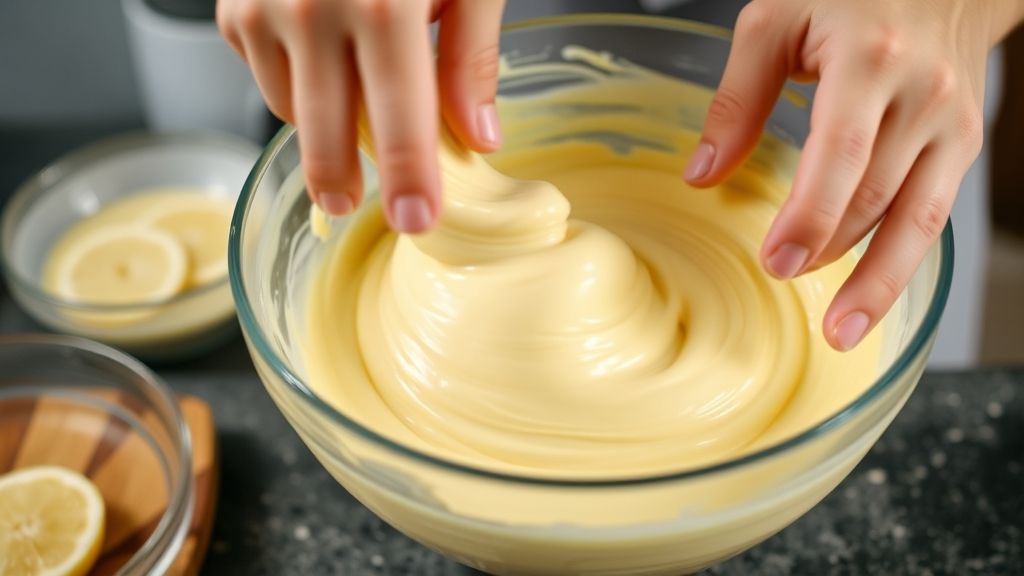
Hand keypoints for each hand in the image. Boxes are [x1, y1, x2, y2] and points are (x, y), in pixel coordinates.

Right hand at [217, 0, 505, 232]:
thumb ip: (471, 55)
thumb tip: (478, 135)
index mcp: (382, 7)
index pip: (399, 119)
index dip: (410, 178)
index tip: (417, 221)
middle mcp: (311, 11)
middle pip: (325, 132)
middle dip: (341, 180)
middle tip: (353, 202)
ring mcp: (263, 8)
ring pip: (289, 108)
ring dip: (321, 121)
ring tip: (352, 99)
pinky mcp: (233, 5)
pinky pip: (262, 71)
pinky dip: (292, 78)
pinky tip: (319, 53)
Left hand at [685, 0, 1023, 350]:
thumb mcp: (776, 21)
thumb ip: (737, 98)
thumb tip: (703, 174)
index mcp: (869, 58)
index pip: (840, 152)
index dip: (810, 215)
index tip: (777, 261)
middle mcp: (922, 94)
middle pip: (875, 194)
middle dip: (830, 251)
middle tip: (786, 286)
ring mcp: (952, 122)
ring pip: (916, 217)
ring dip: (879, 280)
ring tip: (843, 330)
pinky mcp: (964, 142)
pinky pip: (935, 213)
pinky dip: (903, 258)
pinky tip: (874, 292)